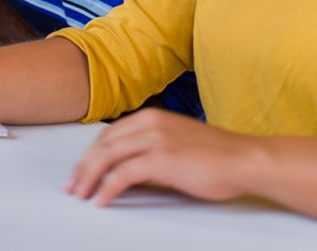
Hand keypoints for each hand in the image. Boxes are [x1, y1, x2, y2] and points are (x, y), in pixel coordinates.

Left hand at [65, 109, 255, 206]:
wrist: (245, 159)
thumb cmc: (217, 156)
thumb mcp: (177, 143)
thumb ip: (151, 149)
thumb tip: (126, 170)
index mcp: (152, 117)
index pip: (109, 134)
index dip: (90, 154)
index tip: (79, 171)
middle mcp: (150, 123)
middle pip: (103, 145)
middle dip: (83, 167)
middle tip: (71, 186)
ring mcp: (156, 139)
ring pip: (107, 157)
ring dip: (88, 177)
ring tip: (79, 194)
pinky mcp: (162, 159)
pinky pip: (123, 174)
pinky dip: (107, 188)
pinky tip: (100, 200)